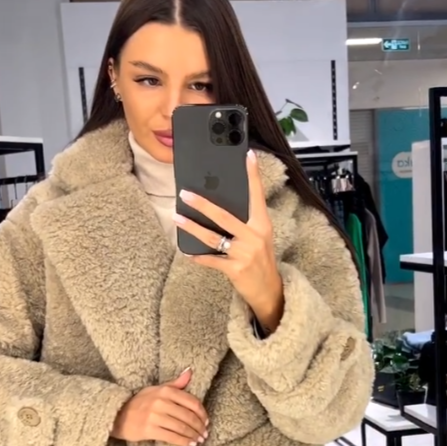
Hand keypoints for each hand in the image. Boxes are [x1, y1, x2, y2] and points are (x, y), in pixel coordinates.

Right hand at [111, 369, 208, 445]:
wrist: (117, 415)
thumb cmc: (140, 403)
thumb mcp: (156, 390)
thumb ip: (175, 384)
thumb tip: (190, 372)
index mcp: (165, 391)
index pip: (192, 402)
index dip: (202, 413)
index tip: (206, 421)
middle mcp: (161, 402)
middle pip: (188, 416)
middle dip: (199, 427)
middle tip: (204, 434)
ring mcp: (155, 416)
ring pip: (182, 427)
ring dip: (194, 435)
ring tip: (199, 440)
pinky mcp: (149, 430)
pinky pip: (172, 437)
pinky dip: (184, 442)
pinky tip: (190, 444)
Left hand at [173, 151, 283, 332]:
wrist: (269, 290)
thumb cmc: (260, 260)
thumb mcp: (259, 237)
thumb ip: (245, 222)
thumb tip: (219, 207)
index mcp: (262, 224)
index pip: (257, 195)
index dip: (252, 175)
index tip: (248, 155)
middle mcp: (254, 236)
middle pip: (224, 215)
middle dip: (202, 204)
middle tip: (185, 194)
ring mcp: (244, 253)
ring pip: (212, 237)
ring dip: (192, 227)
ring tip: (177, 217)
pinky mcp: (235, 269)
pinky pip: (211, 260)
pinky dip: (198, 256)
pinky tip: (187, 251)